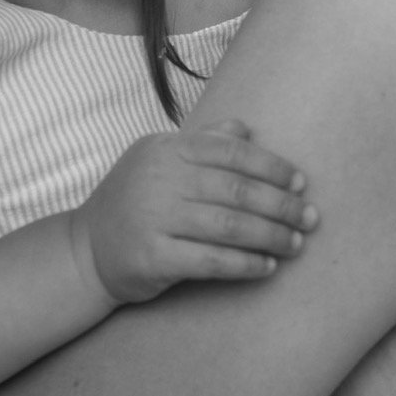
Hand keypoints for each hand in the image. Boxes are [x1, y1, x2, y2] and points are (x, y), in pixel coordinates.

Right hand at [68, 118, 317, 303]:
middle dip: (281, 205)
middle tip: (310, 218)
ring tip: (296, 244)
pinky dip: (245, 264)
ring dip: (270, 236)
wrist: (85, 249)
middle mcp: (159, 180)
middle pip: (236, 190)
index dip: (271, 166)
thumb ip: (202, 144)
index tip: (300, 183)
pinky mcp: (152, 257)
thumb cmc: (133, 203)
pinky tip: (267, 267)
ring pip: (229, 226)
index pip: (230, 151)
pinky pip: (211, 261)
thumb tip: (246, 129)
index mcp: (166, 150)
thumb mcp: (159, 162)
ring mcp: (154, 218)